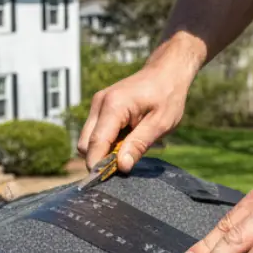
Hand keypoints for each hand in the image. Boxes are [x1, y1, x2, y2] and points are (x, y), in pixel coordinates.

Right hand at [78, 41, 197, 171]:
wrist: (167, 71)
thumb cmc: (167, 95)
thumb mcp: (160, 123)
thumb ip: (139, 145)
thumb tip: (121, 166)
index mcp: (113, 106)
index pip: (95, 143)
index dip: (97, 165)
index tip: (106, 181)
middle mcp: (100, 103)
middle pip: (84, 144)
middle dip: (99, 159)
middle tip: (123, 165)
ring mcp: (98, 104)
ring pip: (87, 139)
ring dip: (102, 150)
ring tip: (128, 148)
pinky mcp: (100, 107)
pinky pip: (94, 132)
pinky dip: (105, 142)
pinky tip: (125, 139)